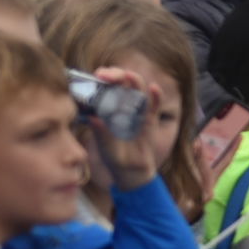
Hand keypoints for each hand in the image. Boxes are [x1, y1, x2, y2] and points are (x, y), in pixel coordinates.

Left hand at [84, 64, 167, 189]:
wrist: (132, 173)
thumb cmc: (115, 159)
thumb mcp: (105, 147)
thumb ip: (100, 132)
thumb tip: (93, 117)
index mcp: (105, 111)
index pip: (103, 89)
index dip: (101, 80)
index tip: (98, 76)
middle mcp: (120, 109)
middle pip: (120, 84)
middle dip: (115, 76)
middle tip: (108, 75)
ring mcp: (135, 113)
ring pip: (136, 91)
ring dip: (134, 81)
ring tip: (129, 75)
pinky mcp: (149, 121)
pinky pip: (153, 106)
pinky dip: (155, 97)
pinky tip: (154, 88)